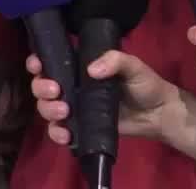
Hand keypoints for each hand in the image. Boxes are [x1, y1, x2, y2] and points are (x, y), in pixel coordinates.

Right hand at [28, 50, 181, 143]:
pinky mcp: (81, 129)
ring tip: (64, 112)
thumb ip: (115, 60)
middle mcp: (73, 86)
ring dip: (48, 110)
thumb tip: (92, 70)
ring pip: (47, 108)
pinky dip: (57, 133)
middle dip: (42, 88)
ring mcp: (76, 108)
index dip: (38, 63)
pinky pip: (60, 131)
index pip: (52, 61)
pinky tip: (65, 135)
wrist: (158, 114)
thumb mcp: (133, 66)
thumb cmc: (145, 84)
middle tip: (56, 91)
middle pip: (43, 86)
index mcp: (81, 67)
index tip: (37, 66)